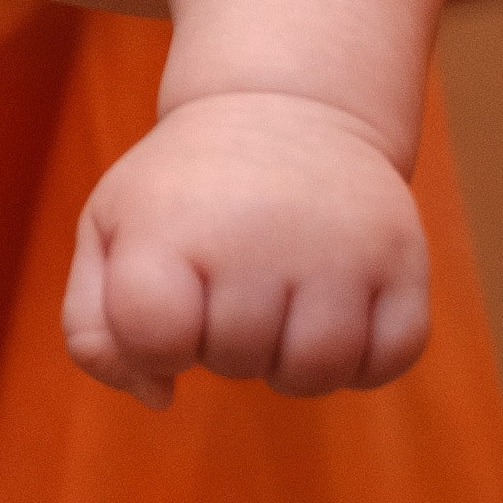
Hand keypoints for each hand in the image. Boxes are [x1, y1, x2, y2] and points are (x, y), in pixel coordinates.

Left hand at [62, 92, 431, 406]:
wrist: (285, 108)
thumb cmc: (185, 190)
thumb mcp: (110, 232)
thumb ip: (96, 328)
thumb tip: (159, 395)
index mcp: (172, 225)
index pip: (155, 339)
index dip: (155, 344)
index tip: (168, 302)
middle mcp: (260, 234)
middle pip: (235, 361)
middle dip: (223, 342)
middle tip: (228, 279)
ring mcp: (342, 249)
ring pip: (316, 374)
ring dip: (291, 361)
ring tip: (279, 302)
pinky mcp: (406, 261)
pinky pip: (390, 360)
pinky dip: (361, 358)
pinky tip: (334, 310)